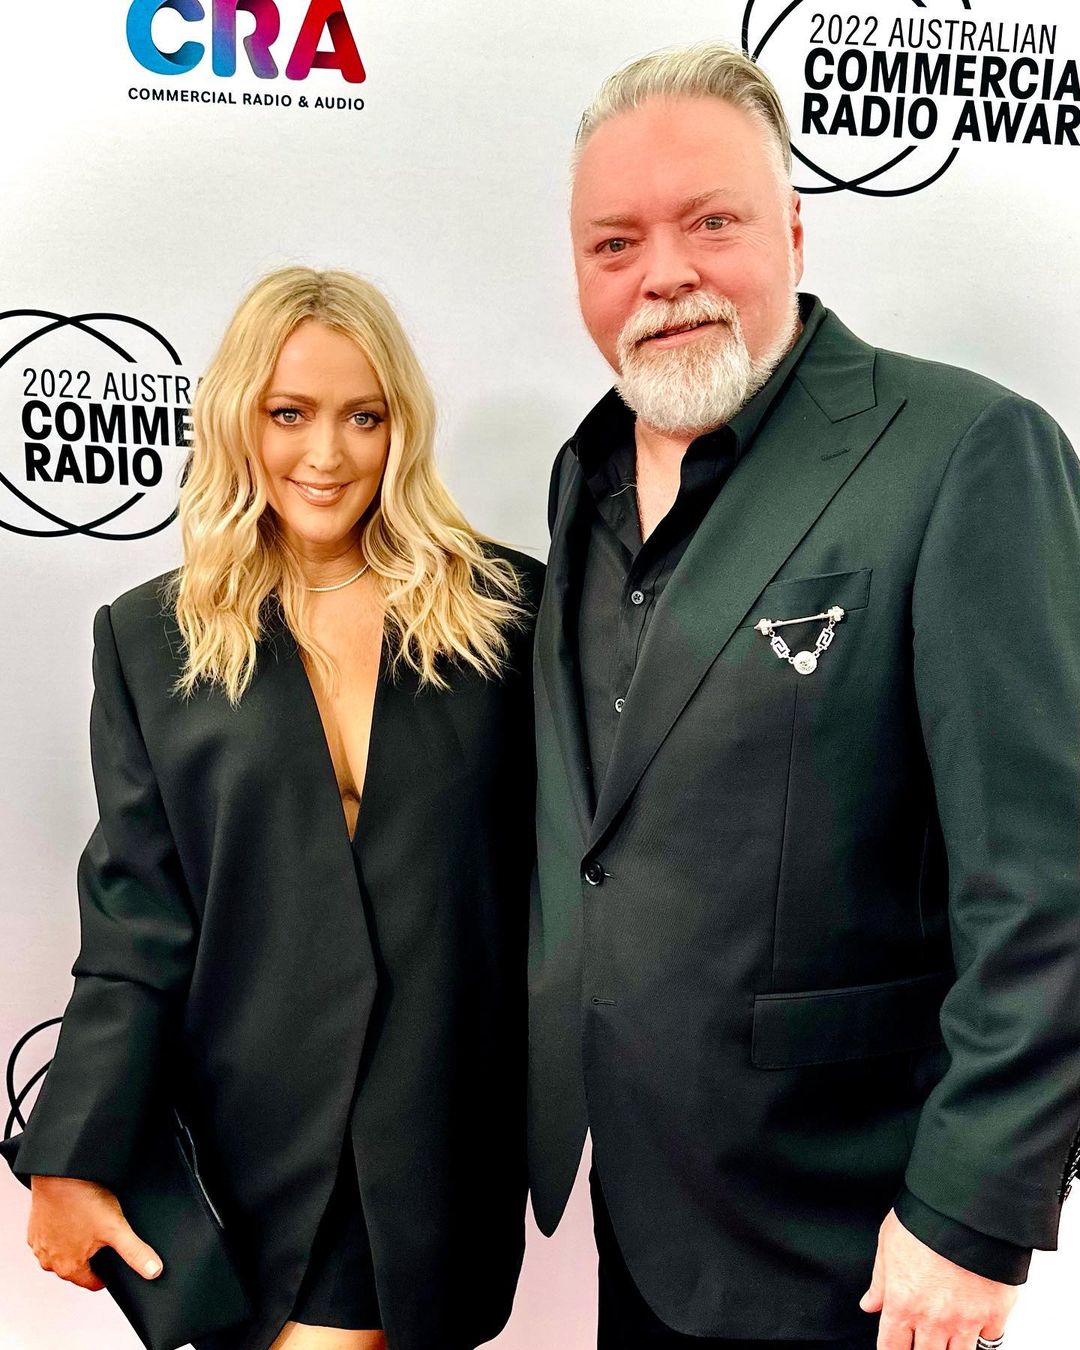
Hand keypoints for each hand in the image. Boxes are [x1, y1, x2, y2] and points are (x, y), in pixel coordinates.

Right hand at [28, 1175, 161, 1291]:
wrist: (60, 1174)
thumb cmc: (83, 1200)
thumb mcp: (116, 1228)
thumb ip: (135, 1252)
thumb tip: (153, 1271)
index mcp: (69, 1268)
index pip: (92, 1283)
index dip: (108, 1274)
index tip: (114, 1261)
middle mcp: (50, 1262)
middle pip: (77, 1269)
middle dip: (91, 1257)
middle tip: (103, 1235)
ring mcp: (40, 1246)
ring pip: (62, 1253)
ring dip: (74, 1244)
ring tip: (88, 1223)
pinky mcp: (34, 1230)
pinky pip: (51, 1237)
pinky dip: (61, 1231)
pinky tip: (73, 1216)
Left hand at [859, 1207, 1016, 1348]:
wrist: (968, 1207)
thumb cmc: (926, 1218)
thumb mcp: (888, 1244)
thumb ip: (880, 1281)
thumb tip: (870, 1304)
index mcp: (903, 1303)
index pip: (892, 1348)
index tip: (895, 1348)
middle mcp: (934, 1319)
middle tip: (923, 1340)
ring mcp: (966, 1320)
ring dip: (952, 1348)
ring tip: (947, 1336)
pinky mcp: (995, 1314)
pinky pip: (990, 1340)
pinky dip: (983, 1335)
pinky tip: (976, 1325)